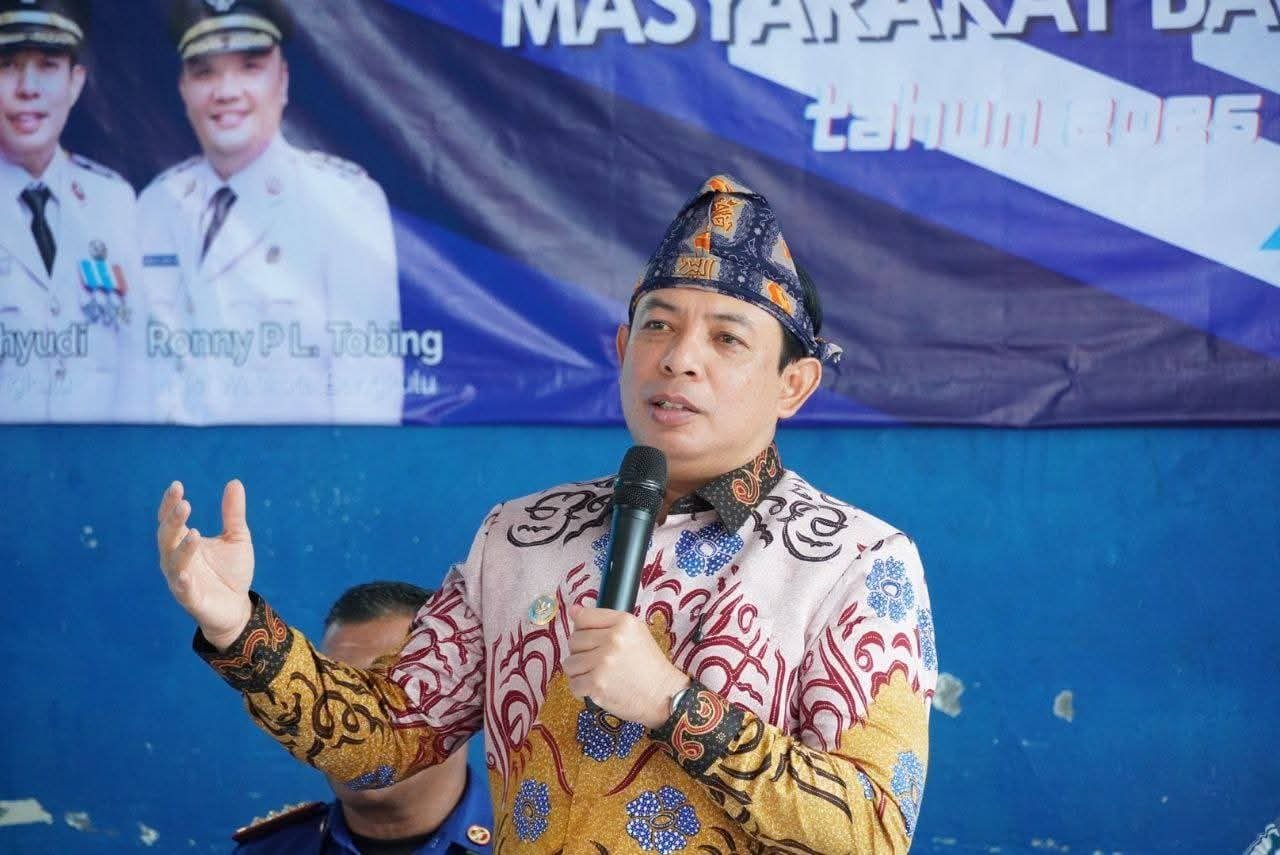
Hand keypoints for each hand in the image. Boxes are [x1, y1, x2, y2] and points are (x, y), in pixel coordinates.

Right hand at [156, 480, 254, 650]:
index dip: (170, 503)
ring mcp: (181, 580)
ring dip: (182, 548)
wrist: (238, 607)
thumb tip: (234, 482)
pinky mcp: (190, 599)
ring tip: (194, 532)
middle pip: (167, 537)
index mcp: (184, 542)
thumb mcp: (237, 538)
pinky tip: (185, 574)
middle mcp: (176, 559)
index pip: (171, 520)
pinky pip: (182, 590)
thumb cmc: (232, 571)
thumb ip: (233, 513)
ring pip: (173, 562)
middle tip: (185, 504)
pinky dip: (181, 582)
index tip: (177, 485)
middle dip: (173, 521)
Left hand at [564, 606, 689, 728]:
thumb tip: (573, 611)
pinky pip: (573, 683)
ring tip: (596, 674)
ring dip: (579, 671)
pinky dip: (582, 688)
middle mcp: (612, 640)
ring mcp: (603, 662)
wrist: (663, 695)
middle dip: (581, 652)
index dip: (582, 629)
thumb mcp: (635, 632)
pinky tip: (596, 687)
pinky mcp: (597, 684)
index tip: (588, 637)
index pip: (583, 617)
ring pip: (569, 663)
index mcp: (623, 623)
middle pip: (574, 640)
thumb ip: (605, 620)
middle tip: (598, 661)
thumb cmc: (649, 665)